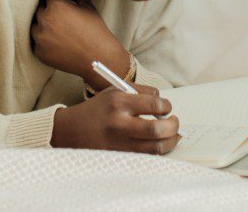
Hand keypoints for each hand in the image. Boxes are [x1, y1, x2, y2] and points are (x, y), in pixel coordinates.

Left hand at [32, 0, 126, 83]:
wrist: (99, 58)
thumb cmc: (96, 31)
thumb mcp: (90, 8)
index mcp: (55, 5)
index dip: (59, 5)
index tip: (67, 12)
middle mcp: (45, 19)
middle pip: (40, 12)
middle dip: (50, 16)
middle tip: (63, 24)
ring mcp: (40, 37)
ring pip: (35, 28)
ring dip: (44, 30)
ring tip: (59, 36)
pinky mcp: (39, 53)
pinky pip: (37, 45)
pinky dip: (44, 46)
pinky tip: (57, 47)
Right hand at [50, 83, 181, 154]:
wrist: (72, 130)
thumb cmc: (99, 108)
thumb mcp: (115, 91)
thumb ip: (140, 93)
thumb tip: (164, 104)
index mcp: (118, 102)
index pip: (154, 103)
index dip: (166, 105)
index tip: (166, 107)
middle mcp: (119, 123)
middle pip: (157, 129)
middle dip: (173, 126)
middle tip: (175, 121)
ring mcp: (120, 143)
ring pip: (155, 148)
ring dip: (170, 141)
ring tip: (172, 134)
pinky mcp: (120, 157)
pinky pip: (147, 156)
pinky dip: (158, 150)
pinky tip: (159, 143)